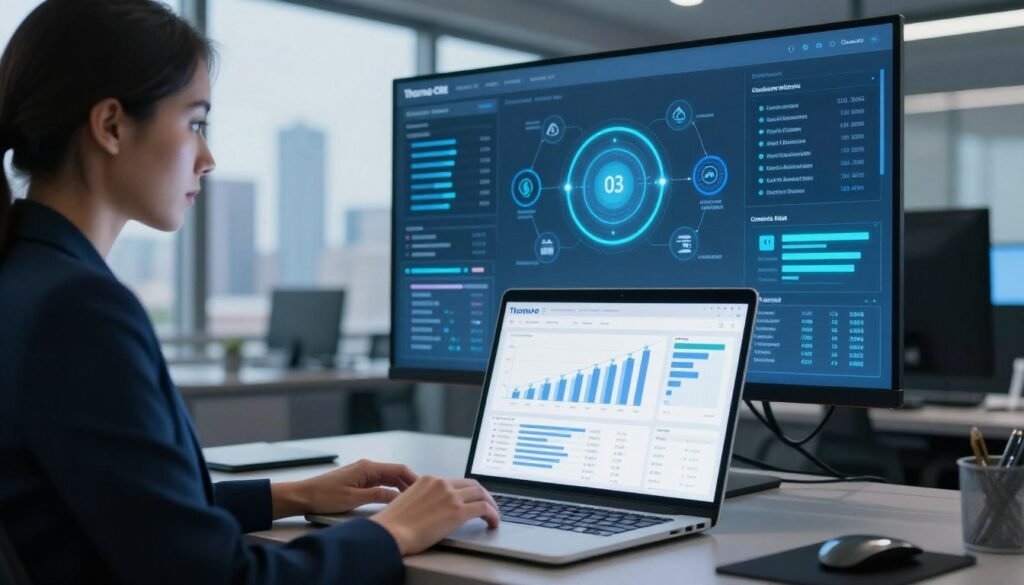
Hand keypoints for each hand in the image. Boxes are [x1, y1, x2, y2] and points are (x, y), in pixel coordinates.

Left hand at [270, 459, 417, 518]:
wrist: (303, 496)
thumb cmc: (325, 496)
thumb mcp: (354, 498)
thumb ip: (377, 495)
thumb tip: (398, 496)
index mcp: (368, 467)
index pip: (398, 469)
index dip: (413, 479)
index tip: (423, 490)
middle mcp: (367, 467)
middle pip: (395, 473)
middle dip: (409, 483)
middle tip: (420, 498)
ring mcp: (362, 473)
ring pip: (388, 478)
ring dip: (399, 487)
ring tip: (410, 500)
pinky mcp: (358, 481)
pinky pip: (379, 483)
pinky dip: (389, 490)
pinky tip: (393, 500)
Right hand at [370, 476, 499, 554]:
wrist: (390, 532)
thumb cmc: (393, 524)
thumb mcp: (408, 502)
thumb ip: (423, 500)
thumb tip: (433, 510)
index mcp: (429, 480)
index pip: (456, 482)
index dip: (468, 492)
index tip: (473, 499)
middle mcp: (441, 484)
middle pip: (472, 485)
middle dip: (483, 495)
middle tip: (488, 506)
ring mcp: (450, 496)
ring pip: (481, 494)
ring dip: (491, 505)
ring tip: (494, 516)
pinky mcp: (458, 511)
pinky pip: (484, 509)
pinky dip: (493, 515)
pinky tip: (493, 523)